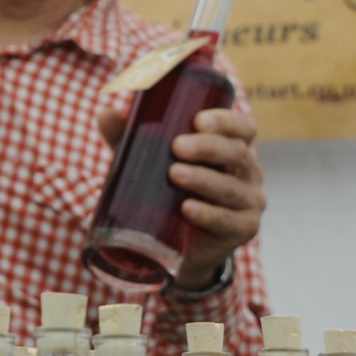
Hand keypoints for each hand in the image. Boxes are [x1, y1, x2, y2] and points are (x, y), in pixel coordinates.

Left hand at [91, 91, 265, 287]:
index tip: (198, 119)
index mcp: (232, 148)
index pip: (243, 128)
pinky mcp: (243, 229)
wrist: (175, 242)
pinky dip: (208, 214)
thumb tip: (106, 113)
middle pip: (237, 153)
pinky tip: (187, 209)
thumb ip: (129, 137)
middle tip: (177, 147)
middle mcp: (247, 172)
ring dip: (204, 180)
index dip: (227, 121)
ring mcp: (249, 202)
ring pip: (231, 188)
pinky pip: (228, 220)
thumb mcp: (148, 160)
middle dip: (208, 147)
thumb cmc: (167, 189)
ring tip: (175, 175)